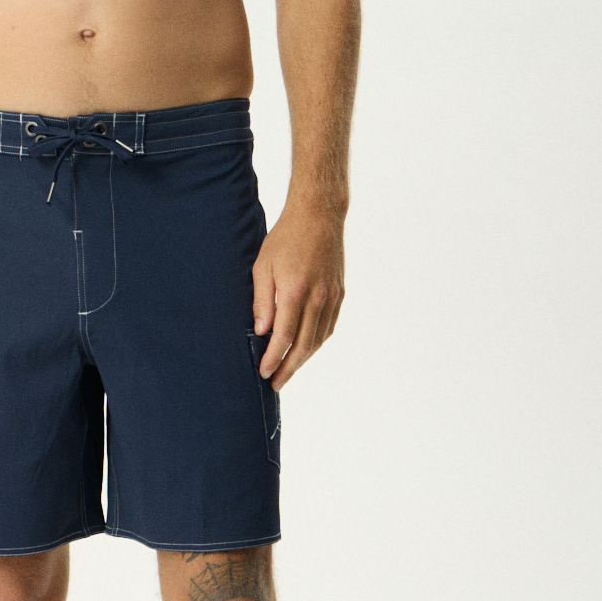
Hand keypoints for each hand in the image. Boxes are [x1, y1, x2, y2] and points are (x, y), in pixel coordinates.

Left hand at [251, 201, 345, 390]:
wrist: (318, 216)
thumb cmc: (285, 238)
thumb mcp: (263, 266)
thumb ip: (262, 301)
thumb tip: (261, 332)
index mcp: (295, 291)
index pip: (285, 336)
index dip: (274, 358)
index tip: (264, 372)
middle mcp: (318, 297)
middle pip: (304, 345)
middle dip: (289, 368)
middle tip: (276, 384)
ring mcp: (332, 296)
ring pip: (319, 339)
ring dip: (304, 359)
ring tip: (289, 370)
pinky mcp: (339, 293)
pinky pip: (329, 326)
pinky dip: (317, 343)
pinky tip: (306, 350)